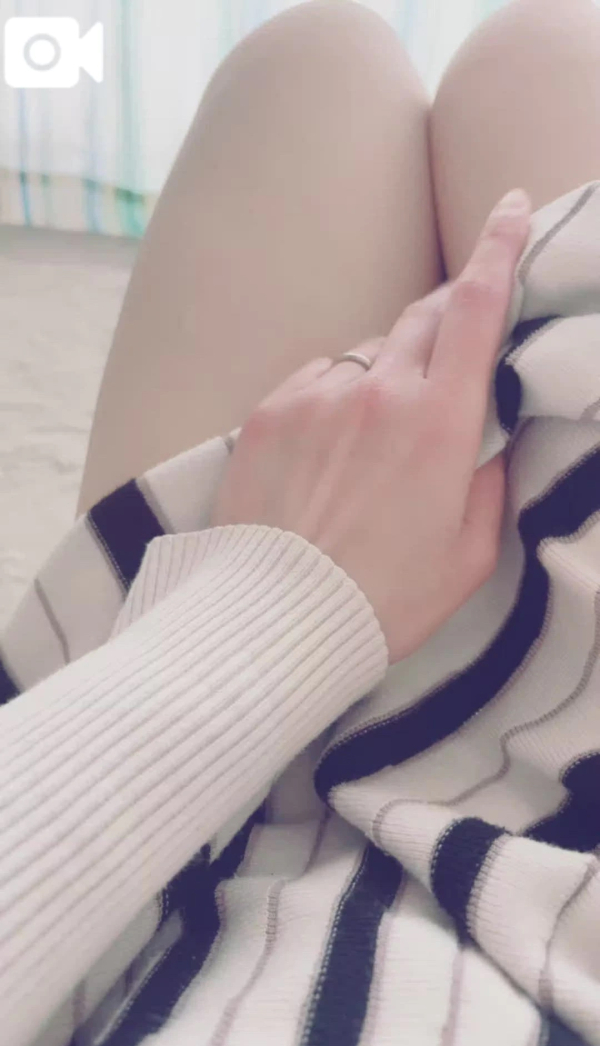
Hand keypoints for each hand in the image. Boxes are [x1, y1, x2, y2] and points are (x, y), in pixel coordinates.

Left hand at [210, 188, 530, 664]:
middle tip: (451, 349)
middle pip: (422, 317)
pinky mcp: (268, 412)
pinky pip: (316, 379)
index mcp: (439, 424)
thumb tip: (486, 439)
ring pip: (367, 354)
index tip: (513, 207)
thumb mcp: (468, 555)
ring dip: (385, 376)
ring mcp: (316, 396)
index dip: (500, 248)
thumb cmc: (383, 599)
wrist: (275, 622)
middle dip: (445, 317)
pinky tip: (329, 452)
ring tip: (374, 446)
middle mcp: (377, 392)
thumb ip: (487, 481)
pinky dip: (335, 397)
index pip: (476, 308)